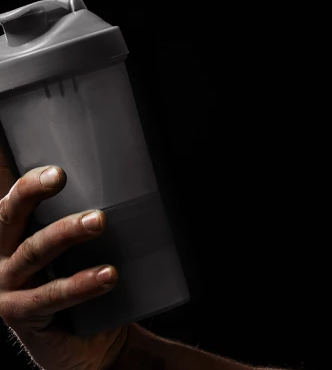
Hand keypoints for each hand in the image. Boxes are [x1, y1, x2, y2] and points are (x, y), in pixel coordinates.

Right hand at [0, 164, 127, 369]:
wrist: (89, 344)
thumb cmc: (86, 288)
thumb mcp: (83, 253)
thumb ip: (90, 225)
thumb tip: (137, 188)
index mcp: (13, 235)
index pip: (15, 201)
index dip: (27, 182)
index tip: (54, 167)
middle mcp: (1, 256)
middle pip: (9, 217)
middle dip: (32, 192)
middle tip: (60, 176)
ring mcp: (6, 286)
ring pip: (33, 252)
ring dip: (65, 233)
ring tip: (98, 221)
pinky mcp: (20, 314)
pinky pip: (49, 296)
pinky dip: (80, 284)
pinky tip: (108, 275)